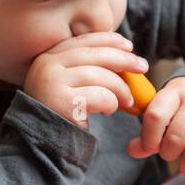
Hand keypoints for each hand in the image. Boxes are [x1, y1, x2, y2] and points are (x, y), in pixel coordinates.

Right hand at [23, 32, 148, 128]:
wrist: (41, 145)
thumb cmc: (62, 114)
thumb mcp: (70, 84)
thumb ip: (87, 67)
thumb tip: (125, 53)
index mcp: (48, 57)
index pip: (83, 41)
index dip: (109, 40)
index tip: (129, 46)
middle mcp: (46, 66)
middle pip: (94, 54)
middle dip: (123, 59)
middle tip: (143, 67)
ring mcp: (52, 83)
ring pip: (100, 75)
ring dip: (121, 88)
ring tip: (128, 101)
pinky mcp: (62, 102)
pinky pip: (100, 96)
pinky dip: (111, 103)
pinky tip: (108, 112)